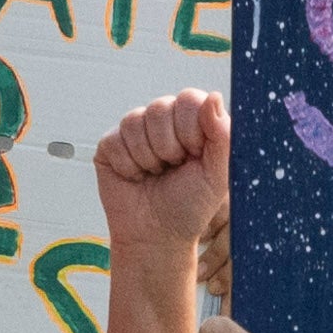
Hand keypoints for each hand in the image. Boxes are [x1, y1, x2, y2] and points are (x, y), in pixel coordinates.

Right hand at [94, 85, 231, 277]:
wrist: (156, 236)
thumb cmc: (190, 206)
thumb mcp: (217, 175)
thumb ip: (222, 135)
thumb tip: (213, 96)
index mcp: (192, 122)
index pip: (189, 99)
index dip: (190, 129)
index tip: (195, 155)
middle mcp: (163, 120)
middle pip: (160, 107)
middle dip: (169, 147)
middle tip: (173, 168)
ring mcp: (135, 130)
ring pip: (135, 121)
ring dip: (149, 158)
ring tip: (155, 174)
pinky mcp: (110, 145)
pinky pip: (115, 140)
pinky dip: (128, 166)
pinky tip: (135, 177)